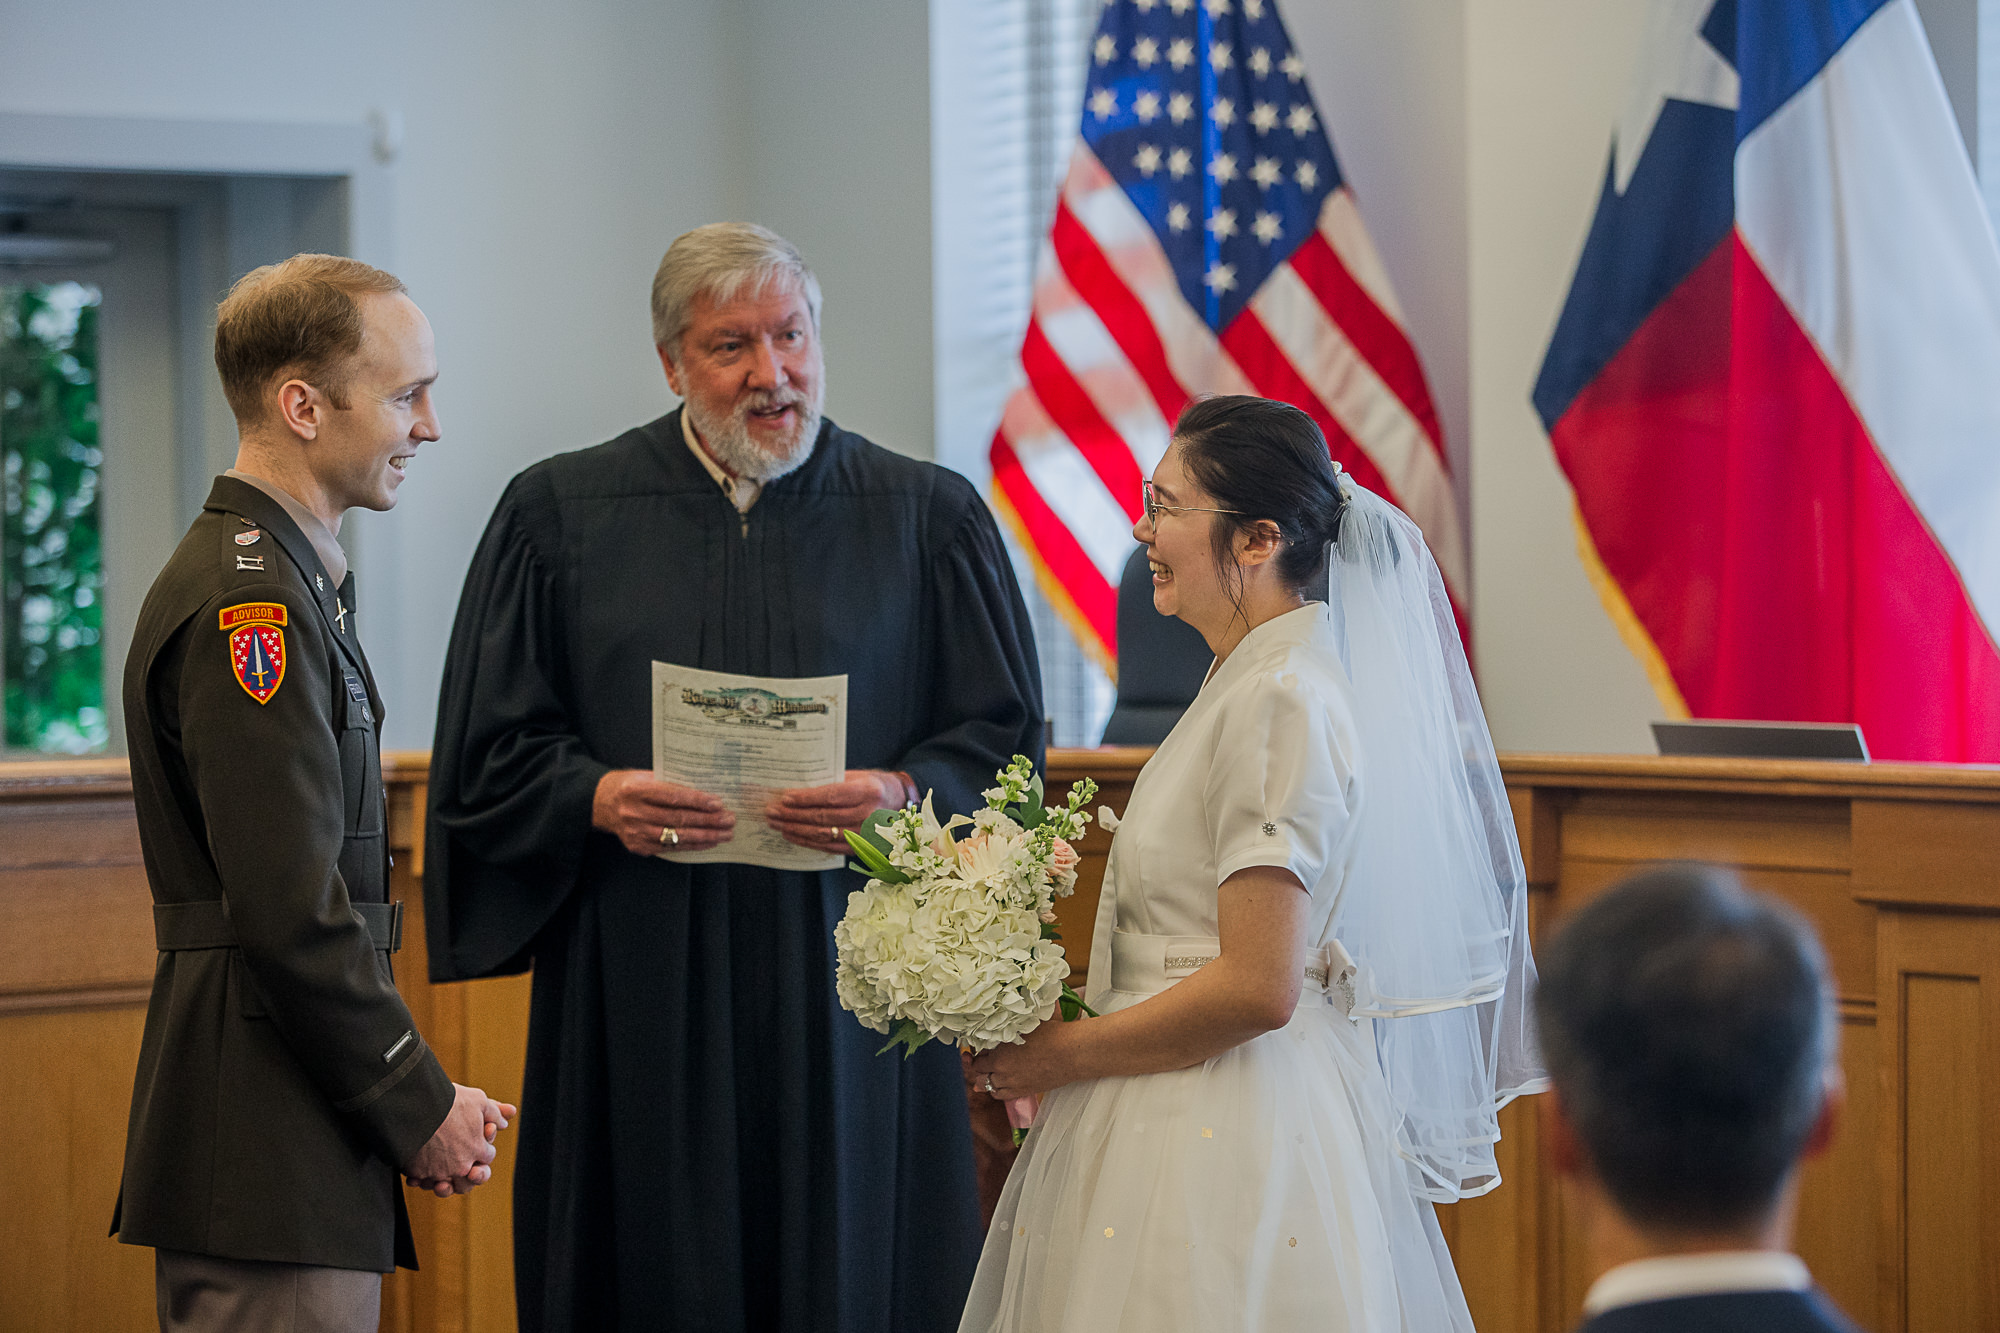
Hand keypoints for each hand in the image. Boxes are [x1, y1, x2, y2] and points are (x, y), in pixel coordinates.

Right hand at [403, 1084, 514, 1196]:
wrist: (416, 1105)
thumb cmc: (450, 1100)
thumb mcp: (478, 1100)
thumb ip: (494, 1113)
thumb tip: (504, 1123)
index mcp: (478, 1150)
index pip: (487, 1157)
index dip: (483, 1148)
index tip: (476, 1141)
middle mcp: (460, 1165)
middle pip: (468, 1180)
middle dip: (468, 1175)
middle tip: (462, 1166)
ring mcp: (437, 1171)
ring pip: (443, 1185)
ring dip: (442, 1182)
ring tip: (439, 1175)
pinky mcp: (416, 1172)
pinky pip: (420, 1181)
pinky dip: (420, 1177)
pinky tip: (419, 1170)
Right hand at [594, 770, 733, 856]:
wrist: (598, 803)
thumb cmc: (627, 785)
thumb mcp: (644, 775)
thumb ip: (669, 781)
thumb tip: (704, 788)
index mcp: (636, 789)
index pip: (672, 796)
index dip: (697, 800)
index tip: (718, 803)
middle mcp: (634, 812)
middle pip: (677, 819)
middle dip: (708, 820)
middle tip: (729, 820)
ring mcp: (635, 832)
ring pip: (676, 836)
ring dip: (705, 836)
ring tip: (725, 833)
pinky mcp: (638, 846)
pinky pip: (670, 848)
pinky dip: (692, 845)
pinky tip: (708, 842)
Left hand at [765, 769, 912, 854]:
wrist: (896, 803)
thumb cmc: (871, 786)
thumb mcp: (856, 777)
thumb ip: (831, 782)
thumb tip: (796, 789)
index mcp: (868, 791)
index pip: (831, 796)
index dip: (806, 799)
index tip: (785, 798)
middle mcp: (868, 814)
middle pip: (823, 817)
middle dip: (793, 815)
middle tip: (772, 812)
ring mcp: (865, 835)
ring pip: (823, 834)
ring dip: (796, 830)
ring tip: (776, 824)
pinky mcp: (860, 848)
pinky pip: (828, 847)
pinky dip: (807, 842)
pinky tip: (792, 835)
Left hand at [967, 1018, 1088, 1099]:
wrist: (1071, 1052)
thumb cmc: (1050, 1034)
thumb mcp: (1023, 1026)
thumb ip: (1005, 1031)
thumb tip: (995, 1033)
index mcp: (999, 1054)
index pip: (977, 1058)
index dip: (977, 1052)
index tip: (982, 1047)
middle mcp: (1002, 1072)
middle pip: (979, 1074)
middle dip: (979, 1066)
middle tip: (984, 1058)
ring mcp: (1012, 1084)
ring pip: (987, 1087)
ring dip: (986, 1079)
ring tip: (991, 1071)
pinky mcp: (1024, 1092)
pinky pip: (1001, 1095)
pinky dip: (996, 1090)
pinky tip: (1000, 1083)